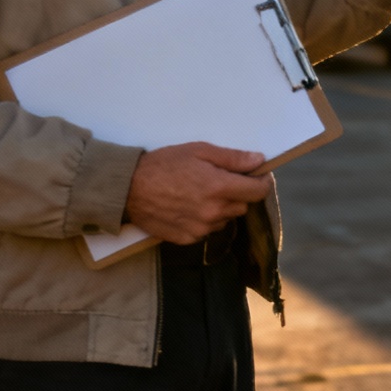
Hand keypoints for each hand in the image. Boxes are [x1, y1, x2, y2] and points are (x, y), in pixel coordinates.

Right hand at [124, 143, 271, 244]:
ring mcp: (201, 229)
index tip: (257, 176)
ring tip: (200, 193)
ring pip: (225, 219)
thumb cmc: (163, 164)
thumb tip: (258, 161)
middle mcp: (214, 212)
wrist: (129, 188)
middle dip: (238, 193)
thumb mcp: (199, 151)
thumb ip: (232, 159)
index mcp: (219, 188)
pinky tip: (188, 206)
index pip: (258, 192)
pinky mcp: (188, 239)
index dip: (261, 182)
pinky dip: (204, 220)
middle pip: (243, 206)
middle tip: (220, 181)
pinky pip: (207, 230)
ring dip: (221, 208)